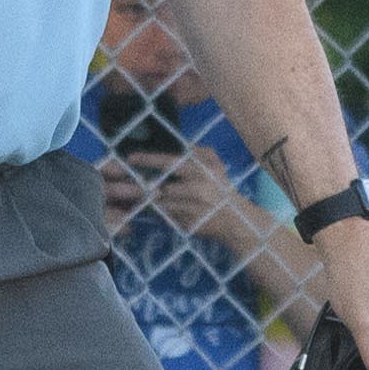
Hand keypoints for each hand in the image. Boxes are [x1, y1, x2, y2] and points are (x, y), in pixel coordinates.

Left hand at [136, 145, 255, 245]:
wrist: (236, 221)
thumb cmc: (223, 189)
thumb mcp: (216, 166)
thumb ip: (200, 152)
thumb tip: (182, 144)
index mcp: (202, 172)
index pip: (171, 163)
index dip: (149, 160)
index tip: (132, 158)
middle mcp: (197, 190)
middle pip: (162, 187)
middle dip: (148, 186)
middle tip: (137, 183)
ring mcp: (192, 209)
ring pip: (161, 203)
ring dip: (153, 200)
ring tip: (149, 196)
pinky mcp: (187, 225)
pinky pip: (166, 216)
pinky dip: (160, 212)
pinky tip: (162, 208)